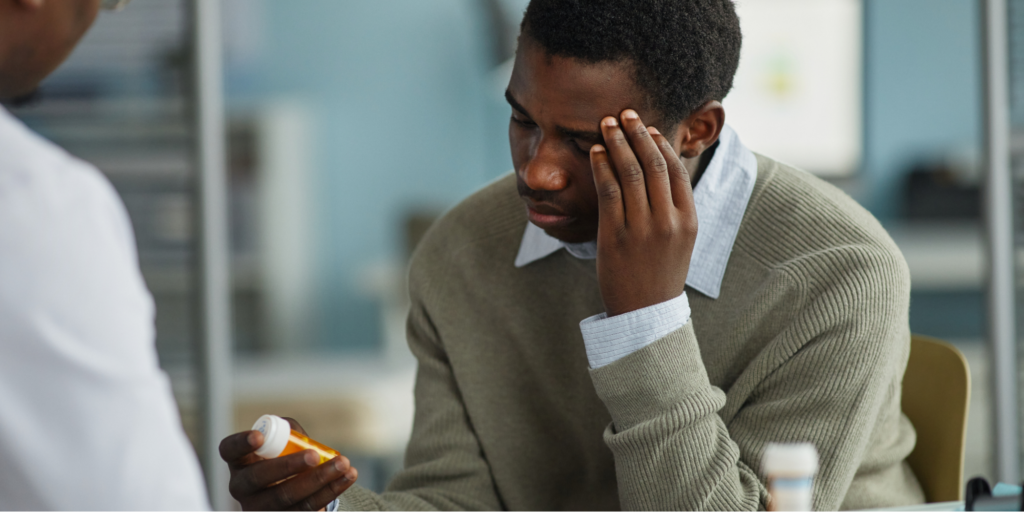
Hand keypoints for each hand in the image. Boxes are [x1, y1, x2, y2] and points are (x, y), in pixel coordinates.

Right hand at [220, 417, 357, 511]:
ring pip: (287, 498)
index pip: (229, 449)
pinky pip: (305, 510)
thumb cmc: (288, 456)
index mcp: (240, 460)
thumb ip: (289, 431)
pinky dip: (328, 494)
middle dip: (288, 465)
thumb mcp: (286, 441)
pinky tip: (345, 480)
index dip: (240, 443)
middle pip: (258, 477)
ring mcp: (259, 508)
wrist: (298, 490)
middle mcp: (242, 486)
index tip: (258, 437)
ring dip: (320, 480)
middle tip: (314, 455)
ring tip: (344, 466)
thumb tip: (297, 434)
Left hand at [590, 110, 696, 316]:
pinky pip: (607, 191)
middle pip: (653, 164)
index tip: (648, 127)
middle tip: (625, 113)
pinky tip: (593, 152)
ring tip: (606, 124)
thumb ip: (674, 208)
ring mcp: (642, 228)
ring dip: (616, 142)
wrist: (644, 313)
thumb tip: (660, 170)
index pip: (676, 170)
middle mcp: (668, 221)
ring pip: (629, 172)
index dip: (661, 144)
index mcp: (688, 220)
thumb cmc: (659, 273)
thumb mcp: (679, 240)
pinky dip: (600, 166)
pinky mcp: (615, 236)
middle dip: (637, 133)